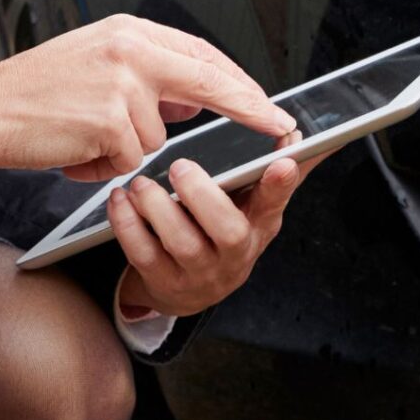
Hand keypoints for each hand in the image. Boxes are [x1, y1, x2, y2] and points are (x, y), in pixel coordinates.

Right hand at [0, 15, 292, 184]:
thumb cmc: (33, 92)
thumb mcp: (95, 64)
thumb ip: (146, 76)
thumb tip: (192, 100)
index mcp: (128, 32)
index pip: (200, 54)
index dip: (237, 81)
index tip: (267, 102)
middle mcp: (129, 50)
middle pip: (207, 82)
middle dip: (247, 108)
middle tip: (279, 127)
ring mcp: (120, 84)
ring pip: (157, 139)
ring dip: (124, 152)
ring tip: (82, 138)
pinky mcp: (108, 120)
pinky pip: (128, 161)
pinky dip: (103, 168)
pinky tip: (74, 152)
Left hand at [109, 143, 329, 318]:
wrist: (189, 288)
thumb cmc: (222, 232)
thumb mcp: (253, 206)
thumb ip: (273, 171)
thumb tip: (298, 131)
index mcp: (259, 225)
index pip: (275, 203)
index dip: (280, 185)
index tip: (282, 161)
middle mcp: (234, 253)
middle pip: (228, 231)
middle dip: (204, 197)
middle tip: (181, 167)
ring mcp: (199, 272)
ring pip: (182, 244)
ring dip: (159, 209)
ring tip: (142, 184)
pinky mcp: (164, 283)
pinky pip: (144, 254)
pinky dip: (128, 225)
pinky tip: (121, 200)